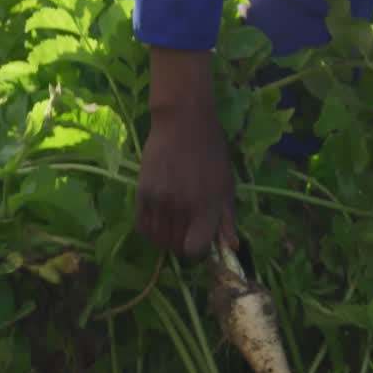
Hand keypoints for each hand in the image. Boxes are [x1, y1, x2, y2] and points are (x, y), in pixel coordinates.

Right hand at [136, 47, 239, 257]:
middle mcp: (181, 208)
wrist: (183, 123)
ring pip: (158, 239)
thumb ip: (227, 218)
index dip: (199, 250)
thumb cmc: (211, 153)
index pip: (195, 250)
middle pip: (176, 247)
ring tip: (174, 224)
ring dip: (166, 239)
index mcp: (206, 207)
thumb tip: (231, 247)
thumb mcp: (227, 185)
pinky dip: (150, 230)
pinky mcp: (142, 193)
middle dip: (183, 244)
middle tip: (188, 230)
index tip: (201, 240)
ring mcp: (160, 201)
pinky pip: (142, 226)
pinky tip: (159, 220)